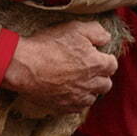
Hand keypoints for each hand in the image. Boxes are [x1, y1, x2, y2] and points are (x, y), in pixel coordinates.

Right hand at [1, 20, 116, 112]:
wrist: (24, 65)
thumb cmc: (48, 45)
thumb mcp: (74, 28)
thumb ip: (96, 32)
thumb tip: (106, 39)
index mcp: (96, 64)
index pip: (112, 65)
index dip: (104, 58)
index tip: (95, 55)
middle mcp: (90, 84)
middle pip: (106, 84)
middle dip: (100, 75)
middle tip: (87, 67)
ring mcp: (78, 98)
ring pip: (93, 97)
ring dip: (89, 89)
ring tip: (76, 79)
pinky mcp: (65, 107)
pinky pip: (78, 107)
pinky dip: (76, 100)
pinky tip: (67, 89)